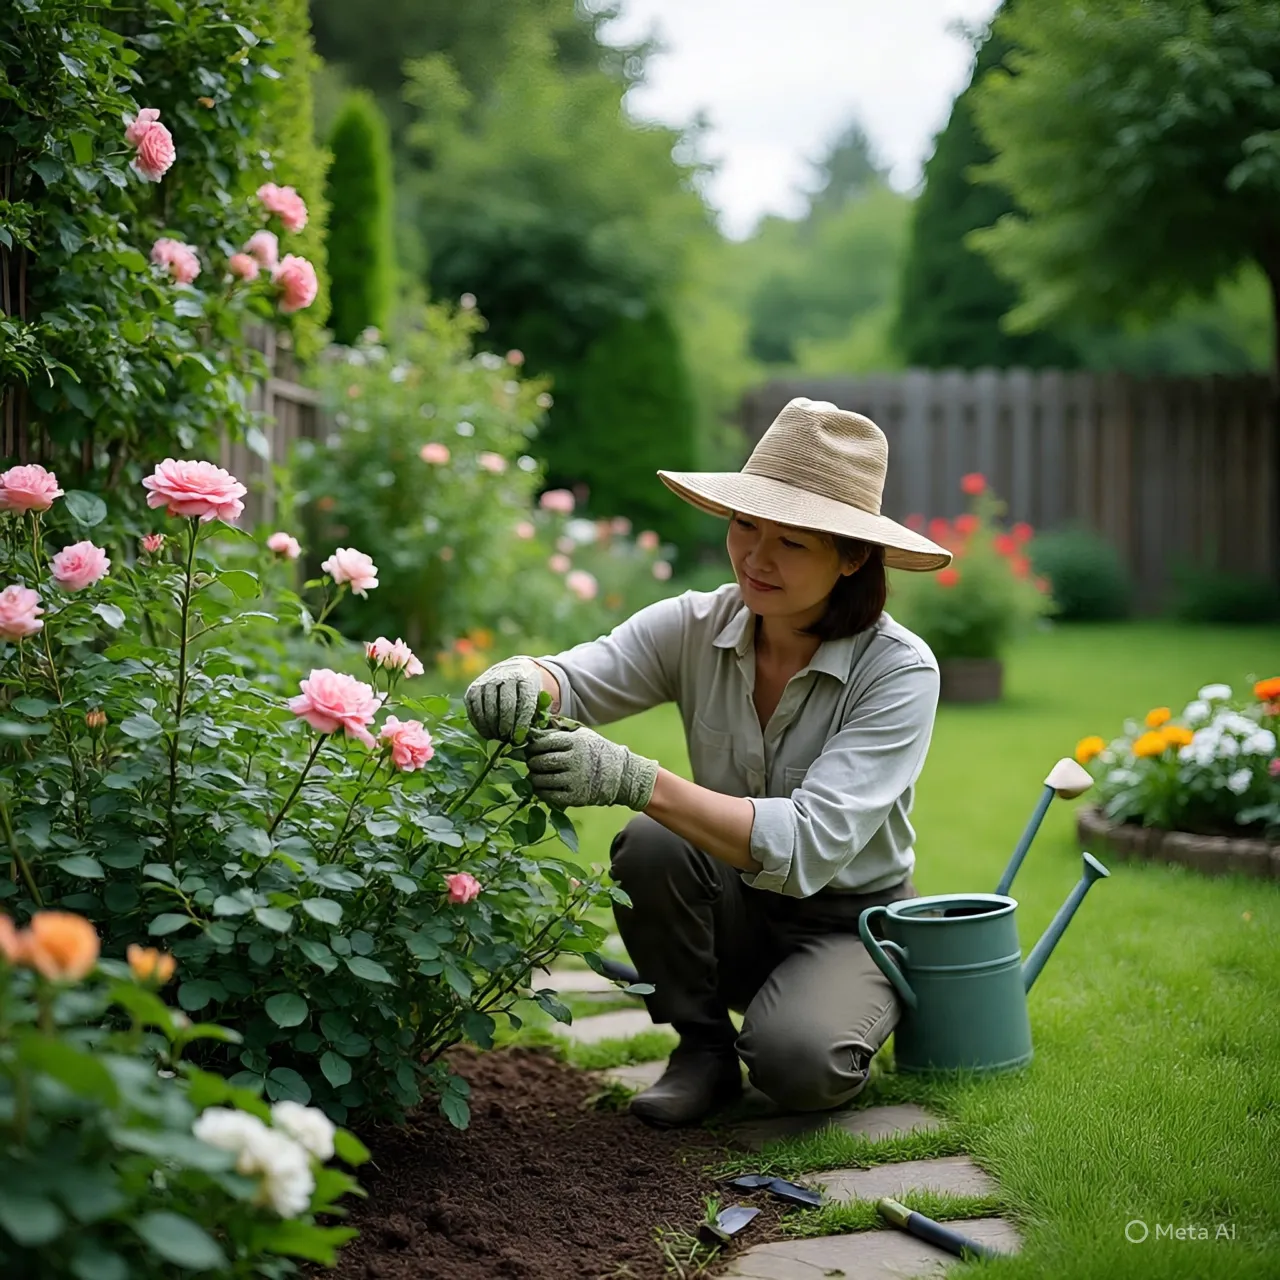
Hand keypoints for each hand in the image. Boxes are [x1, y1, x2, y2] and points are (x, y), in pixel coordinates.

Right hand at [463, 656, 543, 741]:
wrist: (509, 672)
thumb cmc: (526, 693)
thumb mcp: (537, 698)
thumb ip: (538, 715)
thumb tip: (526, 735)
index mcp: (526, 679)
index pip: (525, 702)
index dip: (522, 724)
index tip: (519, 739)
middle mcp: (506, 676)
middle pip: (506, 706)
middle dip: (507, 727)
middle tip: (507, 739)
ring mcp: (487, 681)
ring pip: (489, 708)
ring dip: (493, 728)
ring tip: (498, 738)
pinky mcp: (474, 688)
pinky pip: (474, 709)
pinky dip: (479, 724)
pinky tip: (486, 733)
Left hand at [524, 725, 657, 810]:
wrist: (622, 775)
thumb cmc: (598, 752)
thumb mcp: (583, 735)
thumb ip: (560, 733)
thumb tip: (534, 732)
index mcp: (576, 742)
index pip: (544, 742)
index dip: (532, 746)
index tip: (530, 748)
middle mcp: (574, 760)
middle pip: (541, 761)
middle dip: (532, 762)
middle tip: (531, 762)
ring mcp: (575, 780)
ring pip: (542, 780)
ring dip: (534, 778)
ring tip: (535, 775)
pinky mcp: (576, 797)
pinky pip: (549, 796)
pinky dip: (541, 792)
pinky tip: (541, 788)